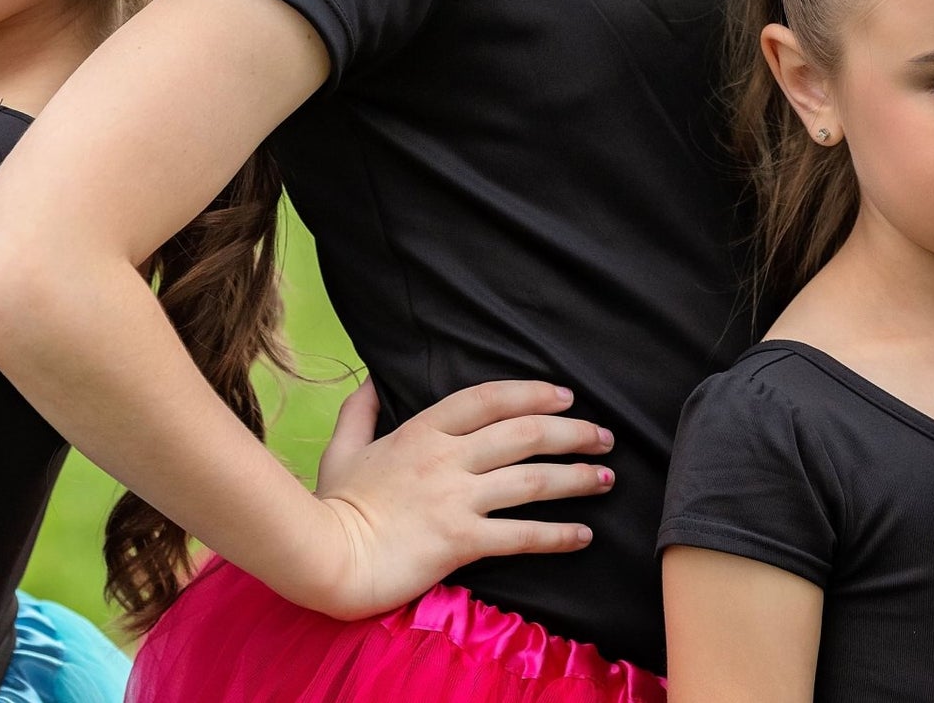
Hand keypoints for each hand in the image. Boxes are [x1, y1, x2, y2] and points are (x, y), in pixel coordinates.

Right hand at [301, 378, 613, 620]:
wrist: (328, 556)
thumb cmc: (334, 504)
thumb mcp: (343, 447)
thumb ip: (361, 410)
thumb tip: (372, 378)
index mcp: (423, 429)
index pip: (490, 398)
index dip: (532, 393)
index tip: (566, 396)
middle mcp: (447, 457)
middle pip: (523, 433)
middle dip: (571, 432)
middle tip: (604, 435)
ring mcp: (456, 498)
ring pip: (531, 480)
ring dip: (575, 477)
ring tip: (606, 477)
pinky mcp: (460, 541)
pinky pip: (520, 535)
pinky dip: (557, 535)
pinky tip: (582, 535)